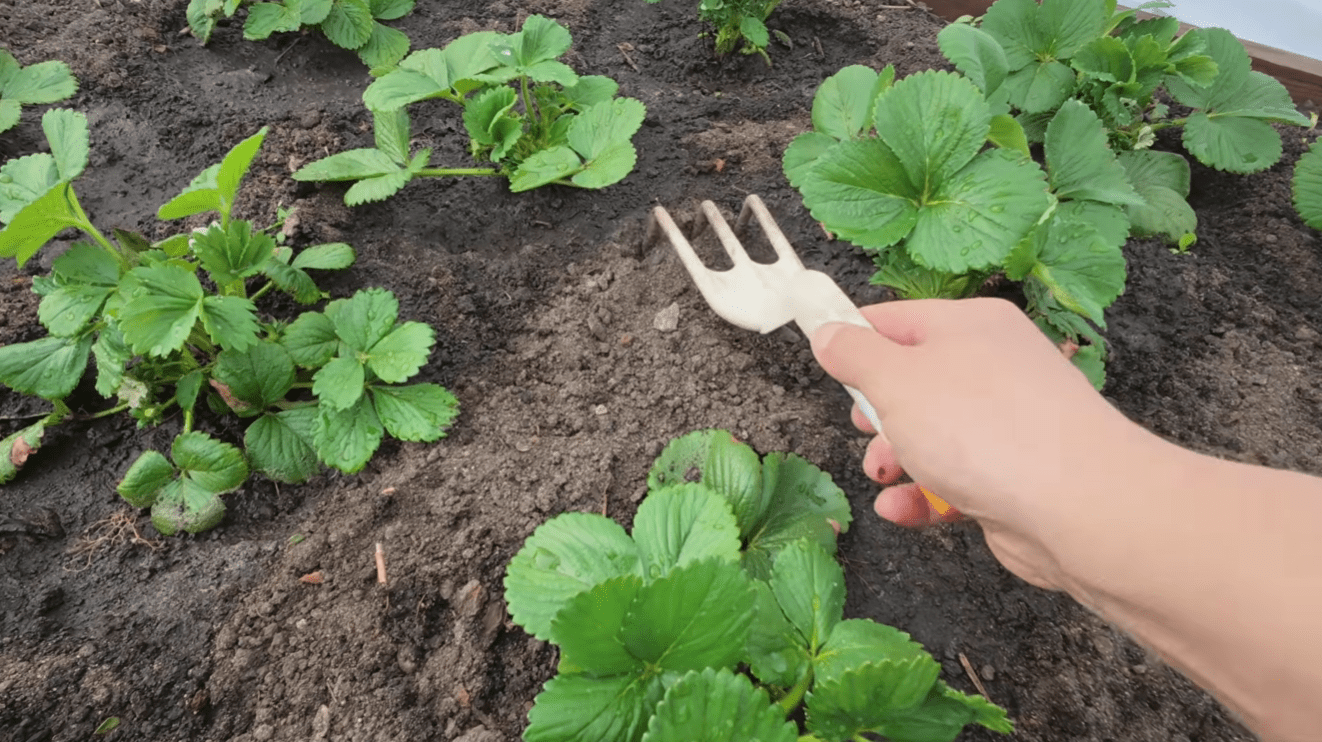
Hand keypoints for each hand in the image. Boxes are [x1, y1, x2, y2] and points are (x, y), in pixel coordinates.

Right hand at [811, 298, 1147, 588]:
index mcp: (969, 325)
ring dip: (895, 458)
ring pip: (930, 434)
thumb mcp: (897, 379)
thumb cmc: (979, 428)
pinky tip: (902, 510)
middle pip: (912, 381)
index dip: (853, 339)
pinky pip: (954, 478)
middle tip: (863, 426)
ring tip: (884, 476)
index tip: (822, 364)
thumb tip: (829, 331)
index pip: (896, 320)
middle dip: (876, 411)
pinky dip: (924, 494)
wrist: (1077, 505)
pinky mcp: (1012, 476)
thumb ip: (855, 354)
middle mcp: (991, 366)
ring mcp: (1006, 423)